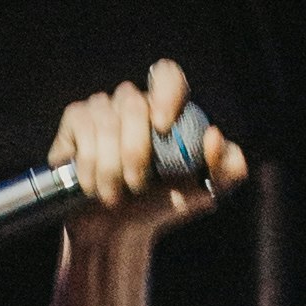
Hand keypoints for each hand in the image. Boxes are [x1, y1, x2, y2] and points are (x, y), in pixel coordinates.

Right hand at [50, 53, 247, 235]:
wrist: (117, 230)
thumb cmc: (161, 205)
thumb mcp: (205, 192)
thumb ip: (228, 168)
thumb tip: (213, 136)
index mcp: (167, 110)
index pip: (166, 75)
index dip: (165, 93)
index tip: (163, 127)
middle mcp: (135, 103)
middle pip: (133, 102)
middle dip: (135, 152)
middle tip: (137, 186)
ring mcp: (102, 108)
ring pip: (106, 121)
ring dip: (110, 168)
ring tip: (114, 196)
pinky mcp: (76, 120)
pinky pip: (82, 129)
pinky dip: (89, 165)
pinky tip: (92, 185)